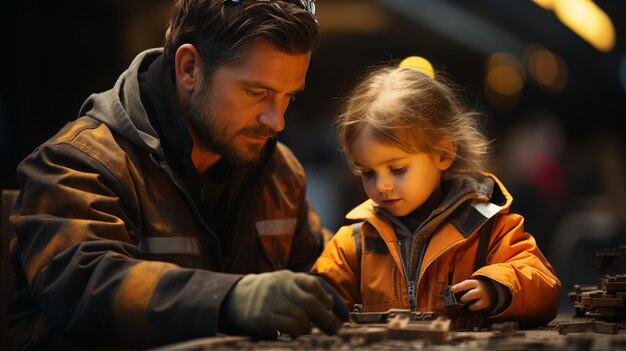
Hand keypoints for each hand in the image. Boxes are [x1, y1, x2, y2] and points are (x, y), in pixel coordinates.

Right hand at [226, 270, 344, 336]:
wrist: (235, 297)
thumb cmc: (269, 295)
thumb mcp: (284, 285)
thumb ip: (303, 291)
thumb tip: (331, 303)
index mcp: (288, 277)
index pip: (313, 284)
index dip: (326, 298)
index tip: (331, 310)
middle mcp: (279, 285)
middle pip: (310, 302)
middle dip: (324, 318)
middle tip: (331, 327)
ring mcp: (269, 300)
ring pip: (300, 317)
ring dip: (308, 328)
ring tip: (305, 331)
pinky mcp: (261, 316)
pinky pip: (288, 326)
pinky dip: (296, 332)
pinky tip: (293, 334)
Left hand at [451, 279, 493, 311]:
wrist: (491, 290)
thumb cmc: (475, 288)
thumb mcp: (471, 285)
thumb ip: (463, 288)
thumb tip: (451, 293)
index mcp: (474, 283)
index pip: (466, 284)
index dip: (458, 287)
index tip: (452, 290)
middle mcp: (480, 289)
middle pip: (471, 294)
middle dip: (464, 298)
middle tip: (460, 300)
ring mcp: (483, 296)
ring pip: (475, 303)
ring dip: (467, 302)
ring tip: (465, 302)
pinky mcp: (485, 303)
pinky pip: (476, 307)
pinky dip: (472, 307)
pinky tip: (470, 306)